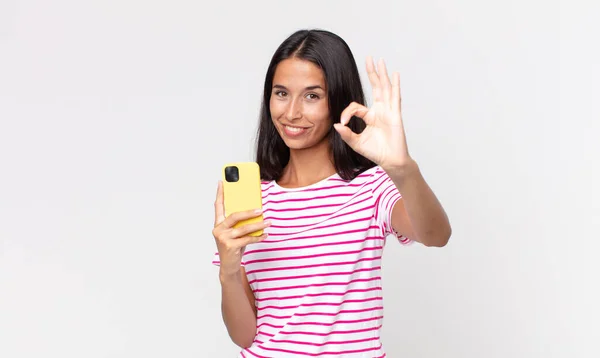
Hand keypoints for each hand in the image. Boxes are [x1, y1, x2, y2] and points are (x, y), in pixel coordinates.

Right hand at [212, 181, 269, 276]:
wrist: (229, 266)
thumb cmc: (233, 247)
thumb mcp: (234, 233)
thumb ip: (239, 223)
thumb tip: (255, 211)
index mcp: (218, 224)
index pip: (218, 206)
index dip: (220, 194)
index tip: (222, 182)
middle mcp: (218, 229)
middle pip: (234, 216)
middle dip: (249, 212)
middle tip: (260, 210)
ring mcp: (223, 238)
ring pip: (244, 228)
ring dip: (258, 225)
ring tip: (268, 223)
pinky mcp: (230, 246)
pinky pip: (247, 239)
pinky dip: (258, 237)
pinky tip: (265, 235)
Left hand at [334, 56, 413, 172]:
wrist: (390, 161)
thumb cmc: (375, 152)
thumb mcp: (356, 143)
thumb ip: (346, 134)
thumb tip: (336, 124)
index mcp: (370, 116)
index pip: (355, 106)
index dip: (347, 112)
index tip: (342, 123)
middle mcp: (380, 110)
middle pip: (375, 87)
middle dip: (371, 73)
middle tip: (368, 58)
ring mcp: (389, 111)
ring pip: (385, 88)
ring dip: (382, 74)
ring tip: (379, 61)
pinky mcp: (395, 115)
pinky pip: (395, 98)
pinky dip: (395, 85)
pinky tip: (395, 74)